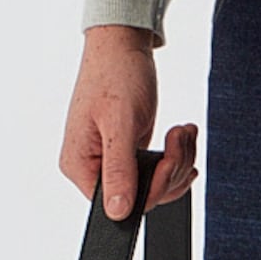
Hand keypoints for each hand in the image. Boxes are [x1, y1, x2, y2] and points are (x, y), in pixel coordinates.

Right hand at [60, 24, 198, 219]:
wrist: (122, 46)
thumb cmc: (115, 75)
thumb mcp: (120, 124)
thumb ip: (119, 170)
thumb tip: (116, 212)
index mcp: (79, 165)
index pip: (120, 204)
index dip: (154, 188)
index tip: (170, 159)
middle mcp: (91, 167)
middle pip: (144, 195)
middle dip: (173, 168)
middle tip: (179, 136)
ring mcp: (111, 161)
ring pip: (157, 184)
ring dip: (179, 159)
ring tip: (182, 131)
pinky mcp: (128, 153)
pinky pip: (159, 170)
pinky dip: (177, 154)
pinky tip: (180, 135)